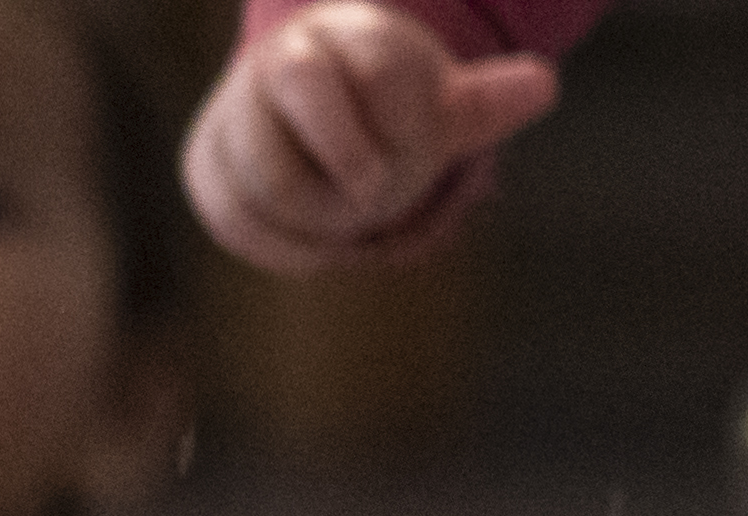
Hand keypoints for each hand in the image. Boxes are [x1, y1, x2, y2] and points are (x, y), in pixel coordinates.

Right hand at [186, 3, 556, 271]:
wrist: (295, 102)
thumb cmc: (380, 106)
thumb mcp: (438, 102)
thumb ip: (484, 101)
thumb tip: (542, 87)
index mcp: (344, 33)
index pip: (378, 72)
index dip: (400, 131)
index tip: (406, 169)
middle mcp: (277, 62)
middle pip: (305, 118)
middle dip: (344, 178)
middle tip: (374, 205)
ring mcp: (232, 113)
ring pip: (262, 182)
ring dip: (313, 222)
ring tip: (347, 232)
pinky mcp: (205, 165)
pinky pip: (235, 218)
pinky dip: (281, 246)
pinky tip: (318, 251)